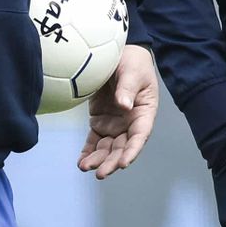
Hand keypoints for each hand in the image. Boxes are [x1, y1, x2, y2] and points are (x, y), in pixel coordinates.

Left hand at [78, 45, 157, 179]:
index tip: (123, 163)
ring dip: (98, 159)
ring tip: (85, 167)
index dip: (132, 151)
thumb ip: (128, 88)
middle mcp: (130, 123)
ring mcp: (115, 124)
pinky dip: (89, 152)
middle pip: (122, 147)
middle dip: (112, 161)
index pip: (139, 136)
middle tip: (101, 172)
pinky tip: (82, 162)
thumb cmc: (132, 62)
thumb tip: (124, 106)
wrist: (117, 54)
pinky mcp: (100, 121)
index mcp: (144, 113)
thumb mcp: (132, 72)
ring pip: (108, 148)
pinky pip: (95, 140)